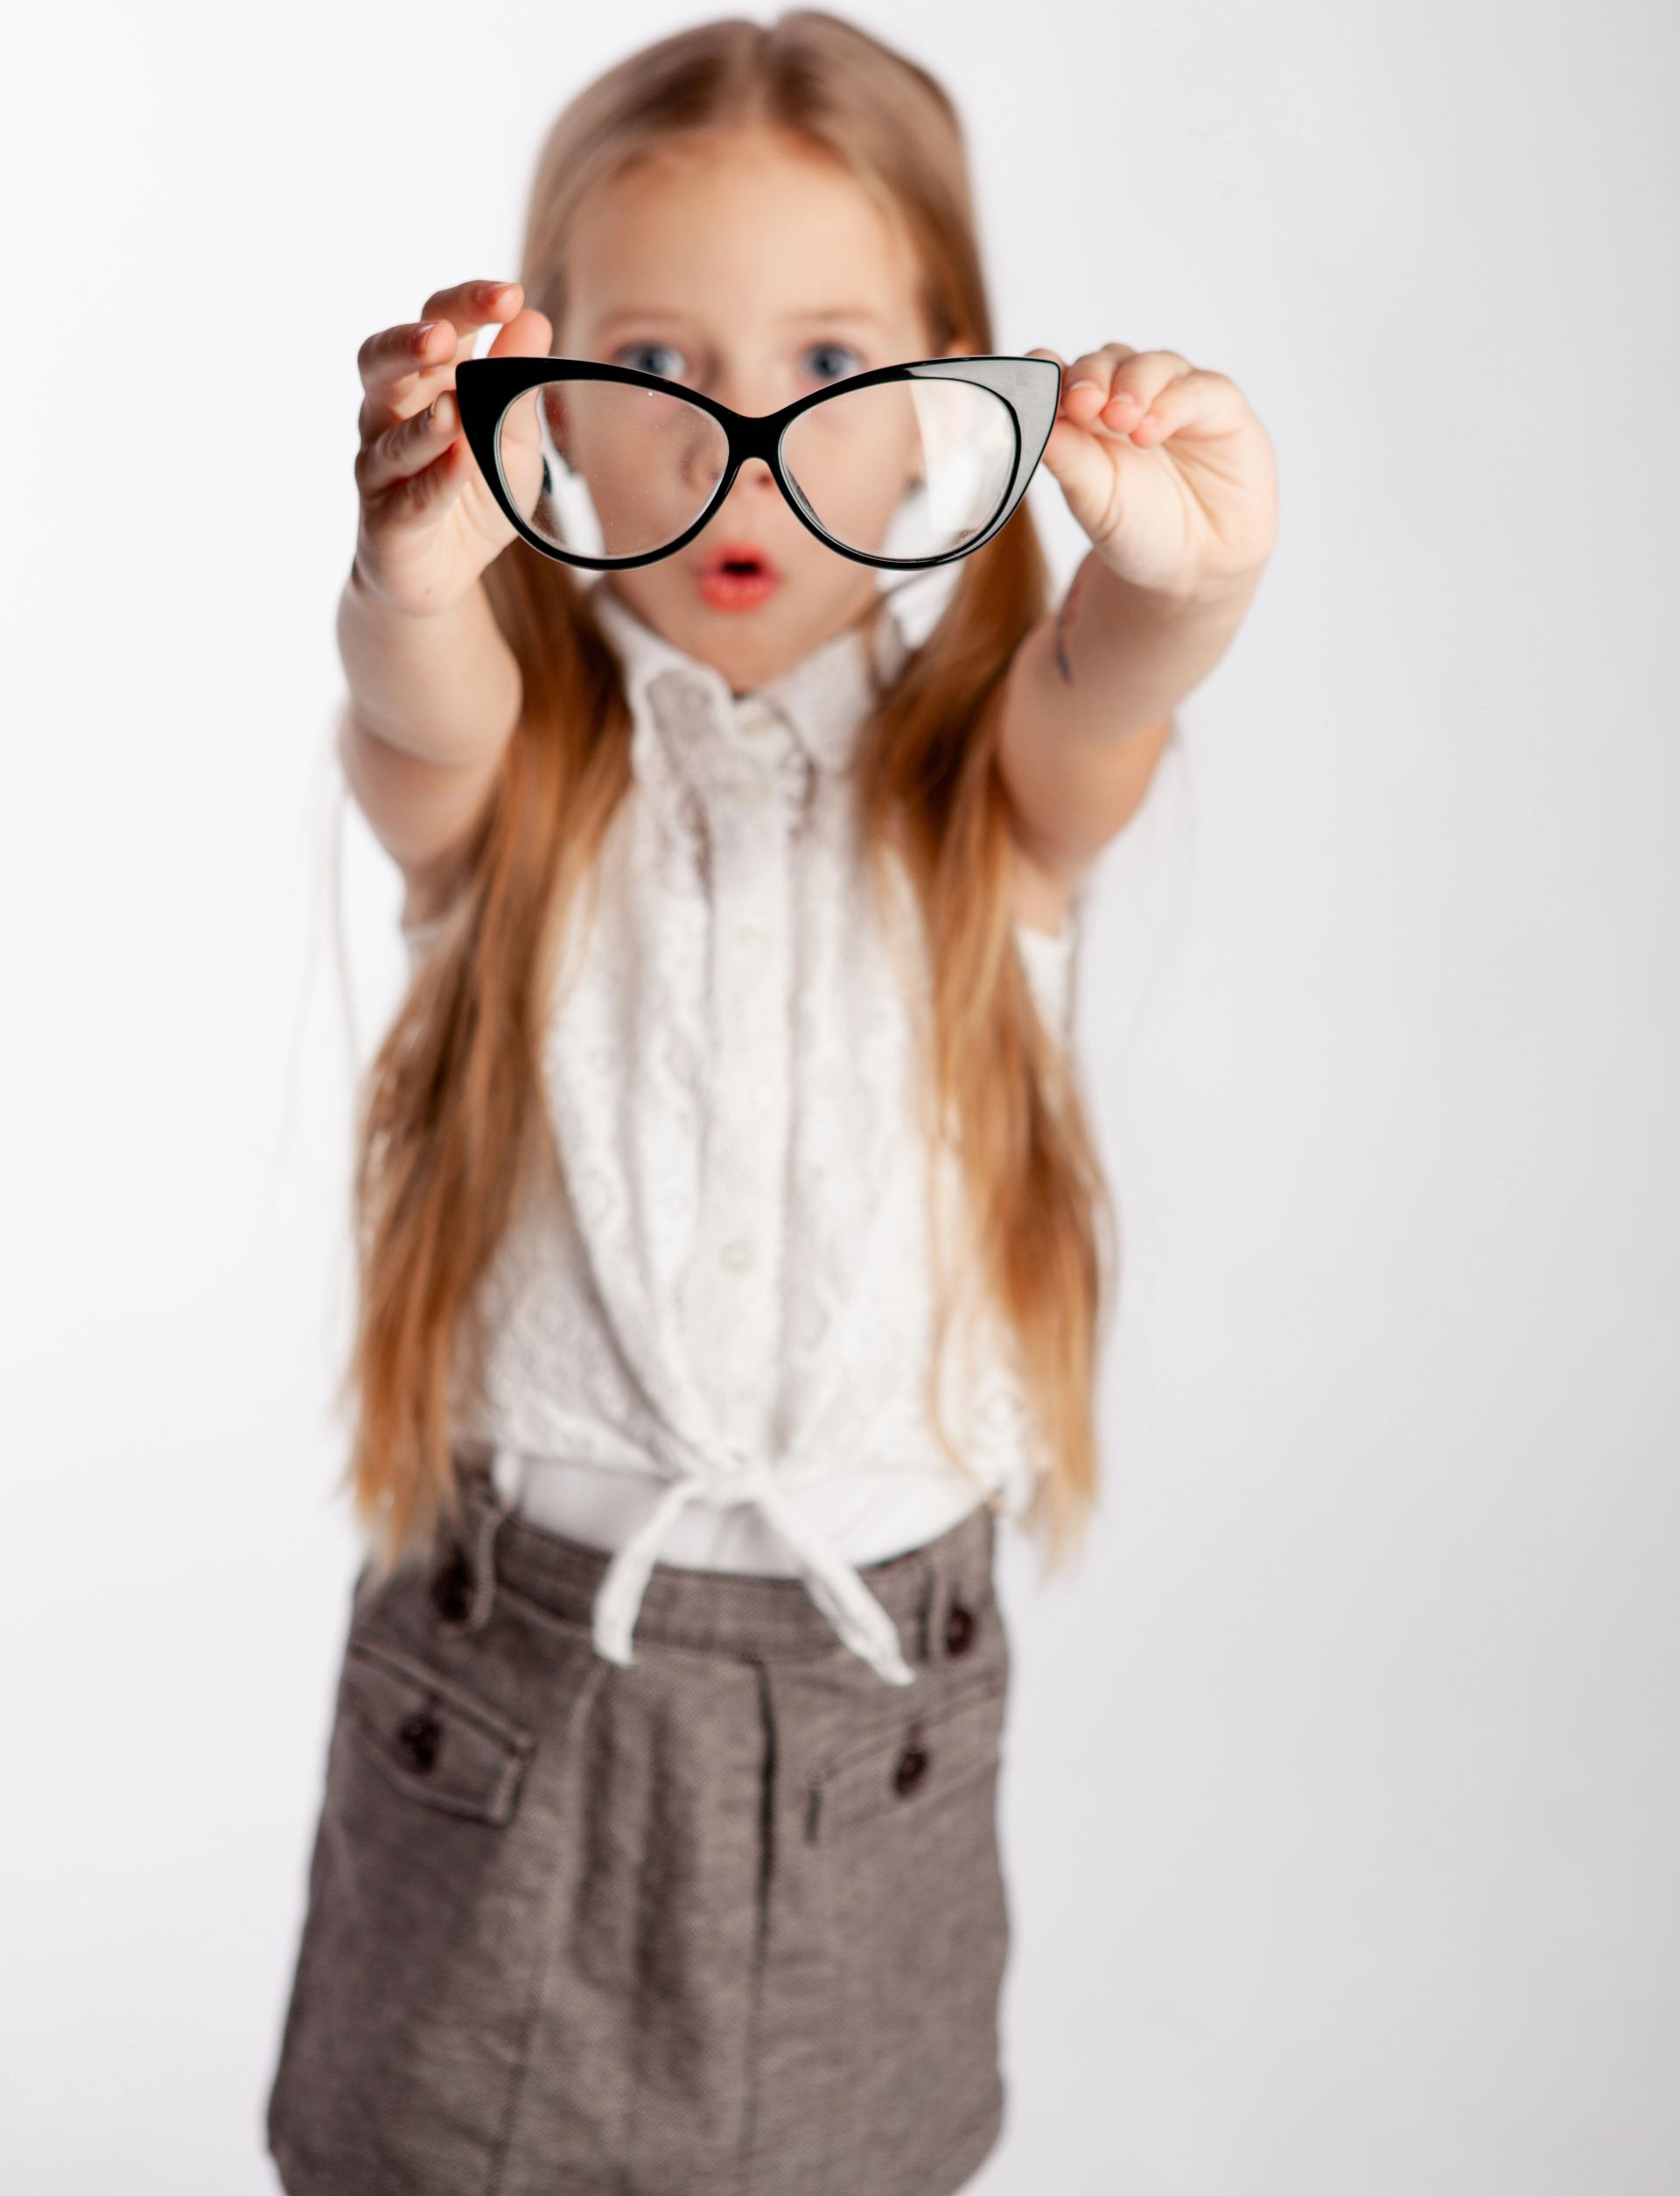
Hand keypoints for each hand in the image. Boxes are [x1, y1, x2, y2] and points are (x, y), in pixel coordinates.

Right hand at [352, 277, 552, 615]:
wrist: (442, 573)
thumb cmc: (475, 493)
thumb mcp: (513, 441)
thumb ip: (518, 389)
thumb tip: (534, 320)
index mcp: (427, 380)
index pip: (437, 322)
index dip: (467, 304)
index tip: (510, 295)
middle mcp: (391, 413)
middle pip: (384, 362)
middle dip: (411, 344)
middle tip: (444, 336)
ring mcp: (382, 465)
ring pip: (390, 434)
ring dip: (422, 421)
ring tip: (451, 409)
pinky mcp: (386, 520)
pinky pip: (410, 495)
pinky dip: (436, 478)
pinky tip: (459, 461)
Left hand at [1026, 342, 1278, 599]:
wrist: (1195, 567)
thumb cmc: (1137, 528)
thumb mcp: (1094, 500)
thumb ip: (1066, 457)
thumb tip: (1030, 420)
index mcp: (1086, 415)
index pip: (1062, 374)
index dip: (1048, 370)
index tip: (1035, 377)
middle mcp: (1129, 395)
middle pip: (1105, 362)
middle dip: (1090, 377)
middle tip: (1081, 405)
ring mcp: (1174, 395)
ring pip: (1150, 365)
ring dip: (1131, 386)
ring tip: (1120, 420)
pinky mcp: (1219, 405)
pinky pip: (1198, 389)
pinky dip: (1172, 404)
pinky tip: (1151, 432)